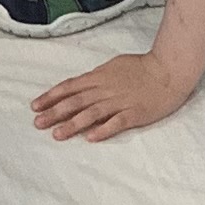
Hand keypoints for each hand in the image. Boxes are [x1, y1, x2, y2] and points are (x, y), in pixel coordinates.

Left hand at [32, 47, 191, 142]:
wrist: (169, 69)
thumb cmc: (142, 67)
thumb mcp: (113, 66)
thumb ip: (96, 77)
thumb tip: (78, 86)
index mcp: (99, 77)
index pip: (70, 87)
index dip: (51, 97)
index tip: (35, 106)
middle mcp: (106, 89)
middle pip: (76, 101)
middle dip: (55, 112)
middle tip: (37, 123)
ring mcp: (121, 102)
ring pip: (92, 113)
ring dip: (73, 124)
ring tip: (57, 134)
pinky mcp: (135, 113)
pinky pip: (117, 123)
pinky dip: (103, 129)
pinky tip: (91, 138)